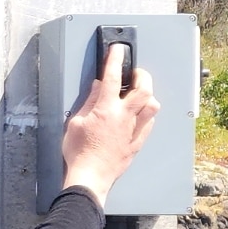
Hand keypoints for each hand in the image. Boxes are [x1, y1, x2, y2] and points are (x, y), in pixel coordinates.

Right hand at [59, 44, 161, 198]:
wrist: (90, 178)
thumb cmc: (79, 153)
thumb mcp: (75, 123)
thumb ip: (88, 102)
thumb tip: (97, 88)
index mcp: (105, 110)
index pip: (112, 78)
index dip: (114, 60)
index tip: (117, 50)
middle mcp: (123, 117)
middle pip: (143, 89)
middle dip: (142, 76)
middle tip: (136, 72)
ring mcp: (133, 130)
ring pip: (152, 106)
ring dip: (148, 95)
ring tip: (140, 93)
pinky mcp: (137, 143)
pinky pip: (149, 123)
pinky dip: (147, 114)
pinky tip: (140, 114)